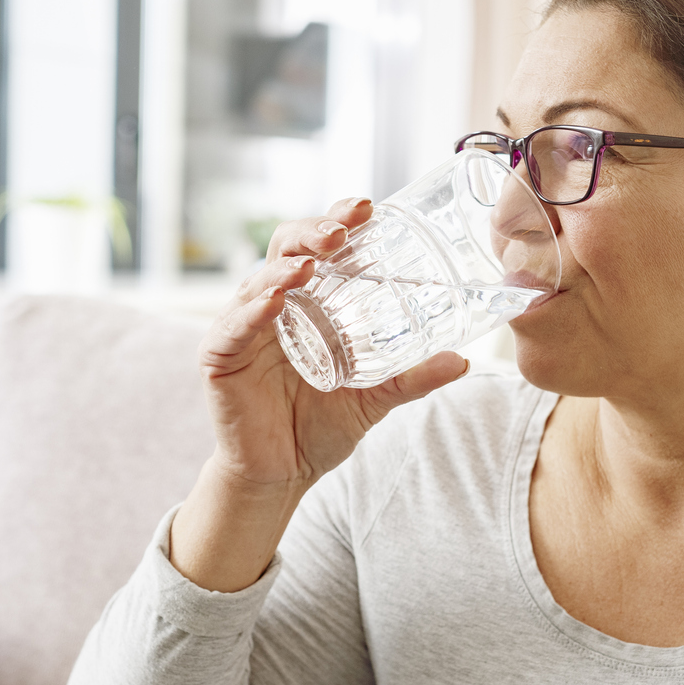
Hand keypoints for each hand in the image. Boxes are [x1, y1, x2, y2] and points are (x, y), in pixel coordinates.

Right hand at [168, 198, 469, 591]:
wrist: (282, 475)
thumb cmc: (321, 426)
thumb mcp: (376, 398)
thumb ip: (413, 378)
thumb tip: (464, 360)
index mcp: (309, 302)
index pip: (320, 247)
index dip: (339, 221)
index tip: (368, 208)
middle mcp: (274, 305)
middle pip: (287, 249)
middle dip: (313, 232)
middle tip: (342, 231)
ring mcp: (243, 327)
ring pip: (258, 281)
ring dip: (285, 268)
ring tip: (311, 265)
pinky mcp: (219, 356)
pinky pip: (234, 326)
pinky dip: (252, 310)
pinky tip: (274, 301)